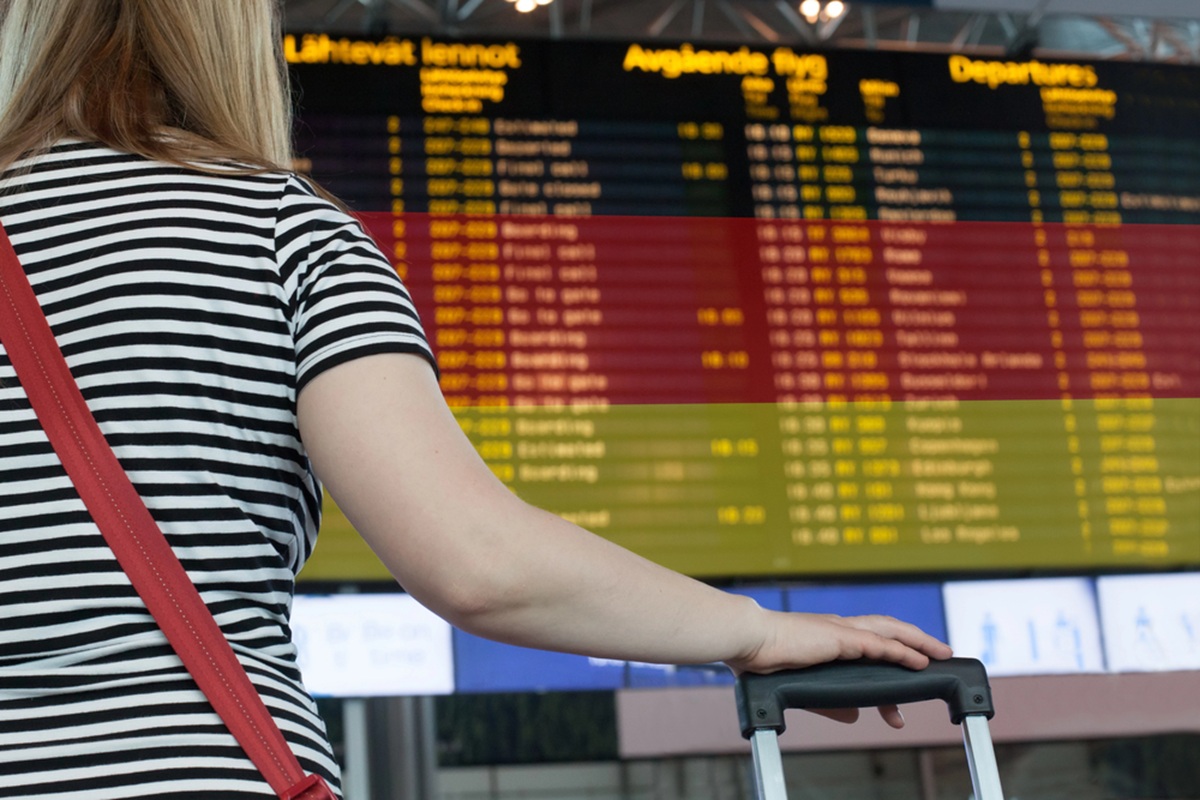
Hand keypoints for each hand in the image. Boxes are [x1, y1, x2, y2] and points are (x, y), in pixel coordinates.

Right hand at [723, 611, 952, 727]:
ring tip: (941, 653)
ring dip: (918, 641)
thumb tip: (856, 716)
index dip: (892, 669)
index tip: (900, 700)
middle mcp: (840, 629)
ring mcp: (841, 630)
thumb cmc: (763, 659)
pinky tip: (919, 660)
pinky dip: (902, 651)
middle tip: (941, 657)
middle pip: (888, 631)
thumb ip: (832, 702)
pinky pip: (880, 644)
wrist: (748, 639)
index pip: (870, 649)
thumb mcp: (804, 687)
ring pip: (891, 631)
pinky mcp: (840, 637)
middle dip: (917, 643)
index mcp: (829, 637)